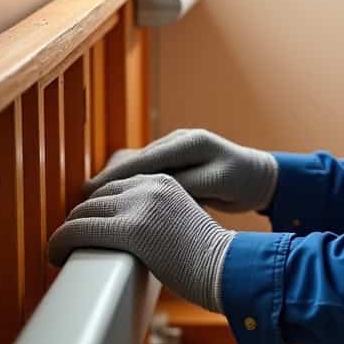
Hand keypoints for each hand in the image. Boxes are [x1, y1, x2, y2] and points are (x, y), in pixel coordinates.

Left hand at [48, 174, 235, 311]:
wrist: (228, 270)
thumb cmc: (207, 261)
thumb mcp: (179, 222)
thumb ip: (153, 218)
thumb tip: (123, 235)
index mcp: (161, 180)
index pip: (112, 188)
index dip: (93, 211)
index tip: (83, 230)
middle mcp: (149, 185)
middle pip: (95, 199)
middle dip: (78, 222)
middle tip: (67, 244)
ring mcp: (139, 204)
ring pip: (82, 214)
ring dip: (65, 234)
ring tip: (58, 252)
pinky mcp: (131, 228)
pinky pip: (79, 231)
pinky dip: (60, 243)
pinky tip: (56, 255)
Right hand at [86, 128, 278, 212]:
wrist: (260, 177)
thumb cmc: (242, 181)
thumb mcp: (216, 184)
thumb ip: (184, 185)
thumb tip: (150, 190)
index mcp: (187, 142)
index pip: (143, 159)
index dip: (115, 176)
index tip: (91, 192)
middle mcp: (177, 141)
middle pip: (133, 159)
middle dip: (108, 179)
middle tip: (83, 201)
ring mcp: (175, 148)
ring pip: (136, 164)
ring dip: (116, 181)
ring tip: (92, 202)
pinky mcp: (175, 160)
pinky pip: (145, 169)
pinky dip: (129, 182)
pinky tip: (115, 198)